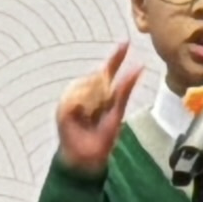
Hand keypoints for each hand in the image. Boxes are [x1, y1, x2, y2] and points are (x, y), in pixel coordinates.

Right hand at [55, 39, 142, 176]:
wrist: (87, 158)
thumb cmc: (102, 138)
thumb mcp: (118, 111)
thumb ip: (125, 89)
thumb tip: (139, 67)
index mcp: (101, 93)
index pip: (109, 70)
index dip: (116, 57)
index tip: (126, 43)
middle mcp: (87, 93)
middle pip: (96, 77)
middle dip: (102, 89)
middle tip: (101, 110)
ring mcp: (73, 99)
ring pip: (85, 86)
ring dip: (92, 99)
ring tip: (93, 116)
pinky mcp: (63, 109)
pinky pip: (74, 99)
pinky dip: (81, 106)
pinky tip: (83, 114)